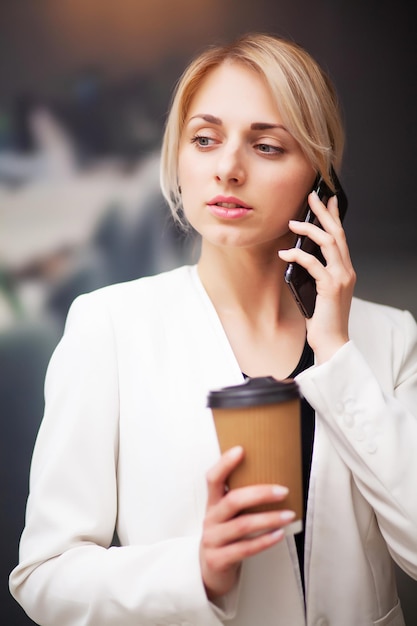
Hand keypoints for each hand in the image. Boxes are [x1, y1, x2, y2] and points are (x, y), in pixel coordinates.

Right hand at [200, 446, 294, 599]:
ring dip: (269, 519)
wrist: (208, 571)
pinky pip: (244, 549)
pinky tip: (279, 535)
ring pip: (242, 525)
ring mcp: (212, 540)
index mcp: (212, 504)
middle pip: (233, 501)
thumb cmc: (226, 537)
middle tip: (283, 491)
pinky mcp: (218, 560)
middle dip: (260, 494)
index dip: (225, 464)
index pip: (213, 479)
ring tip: (289, 515)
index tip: (241, 450)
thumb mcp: (227, 516)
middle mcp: (211, 519)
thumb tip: (276, 478)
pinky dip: (264, 541)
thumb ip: (241, 499)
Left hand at [279, 191, 355, 362]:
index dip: (334, 217)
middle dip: (323, 213)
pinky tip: (285, 252)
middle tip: (312, 196)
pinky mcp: (330, 287)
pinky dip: (297, 255)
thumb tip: (299, 256)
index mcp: (345, 270)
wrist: (332, 342)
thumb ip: (316, 274)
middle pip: (337, 234)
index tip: (327, 200)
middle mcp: (346, 271)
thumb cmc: (323, 319)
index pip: (341, 237)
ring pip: (328, 244)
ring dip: (309, 230)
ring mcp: (340, 278)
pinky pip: (313, 264)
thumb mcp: (319, 291)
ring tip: (293, 222)